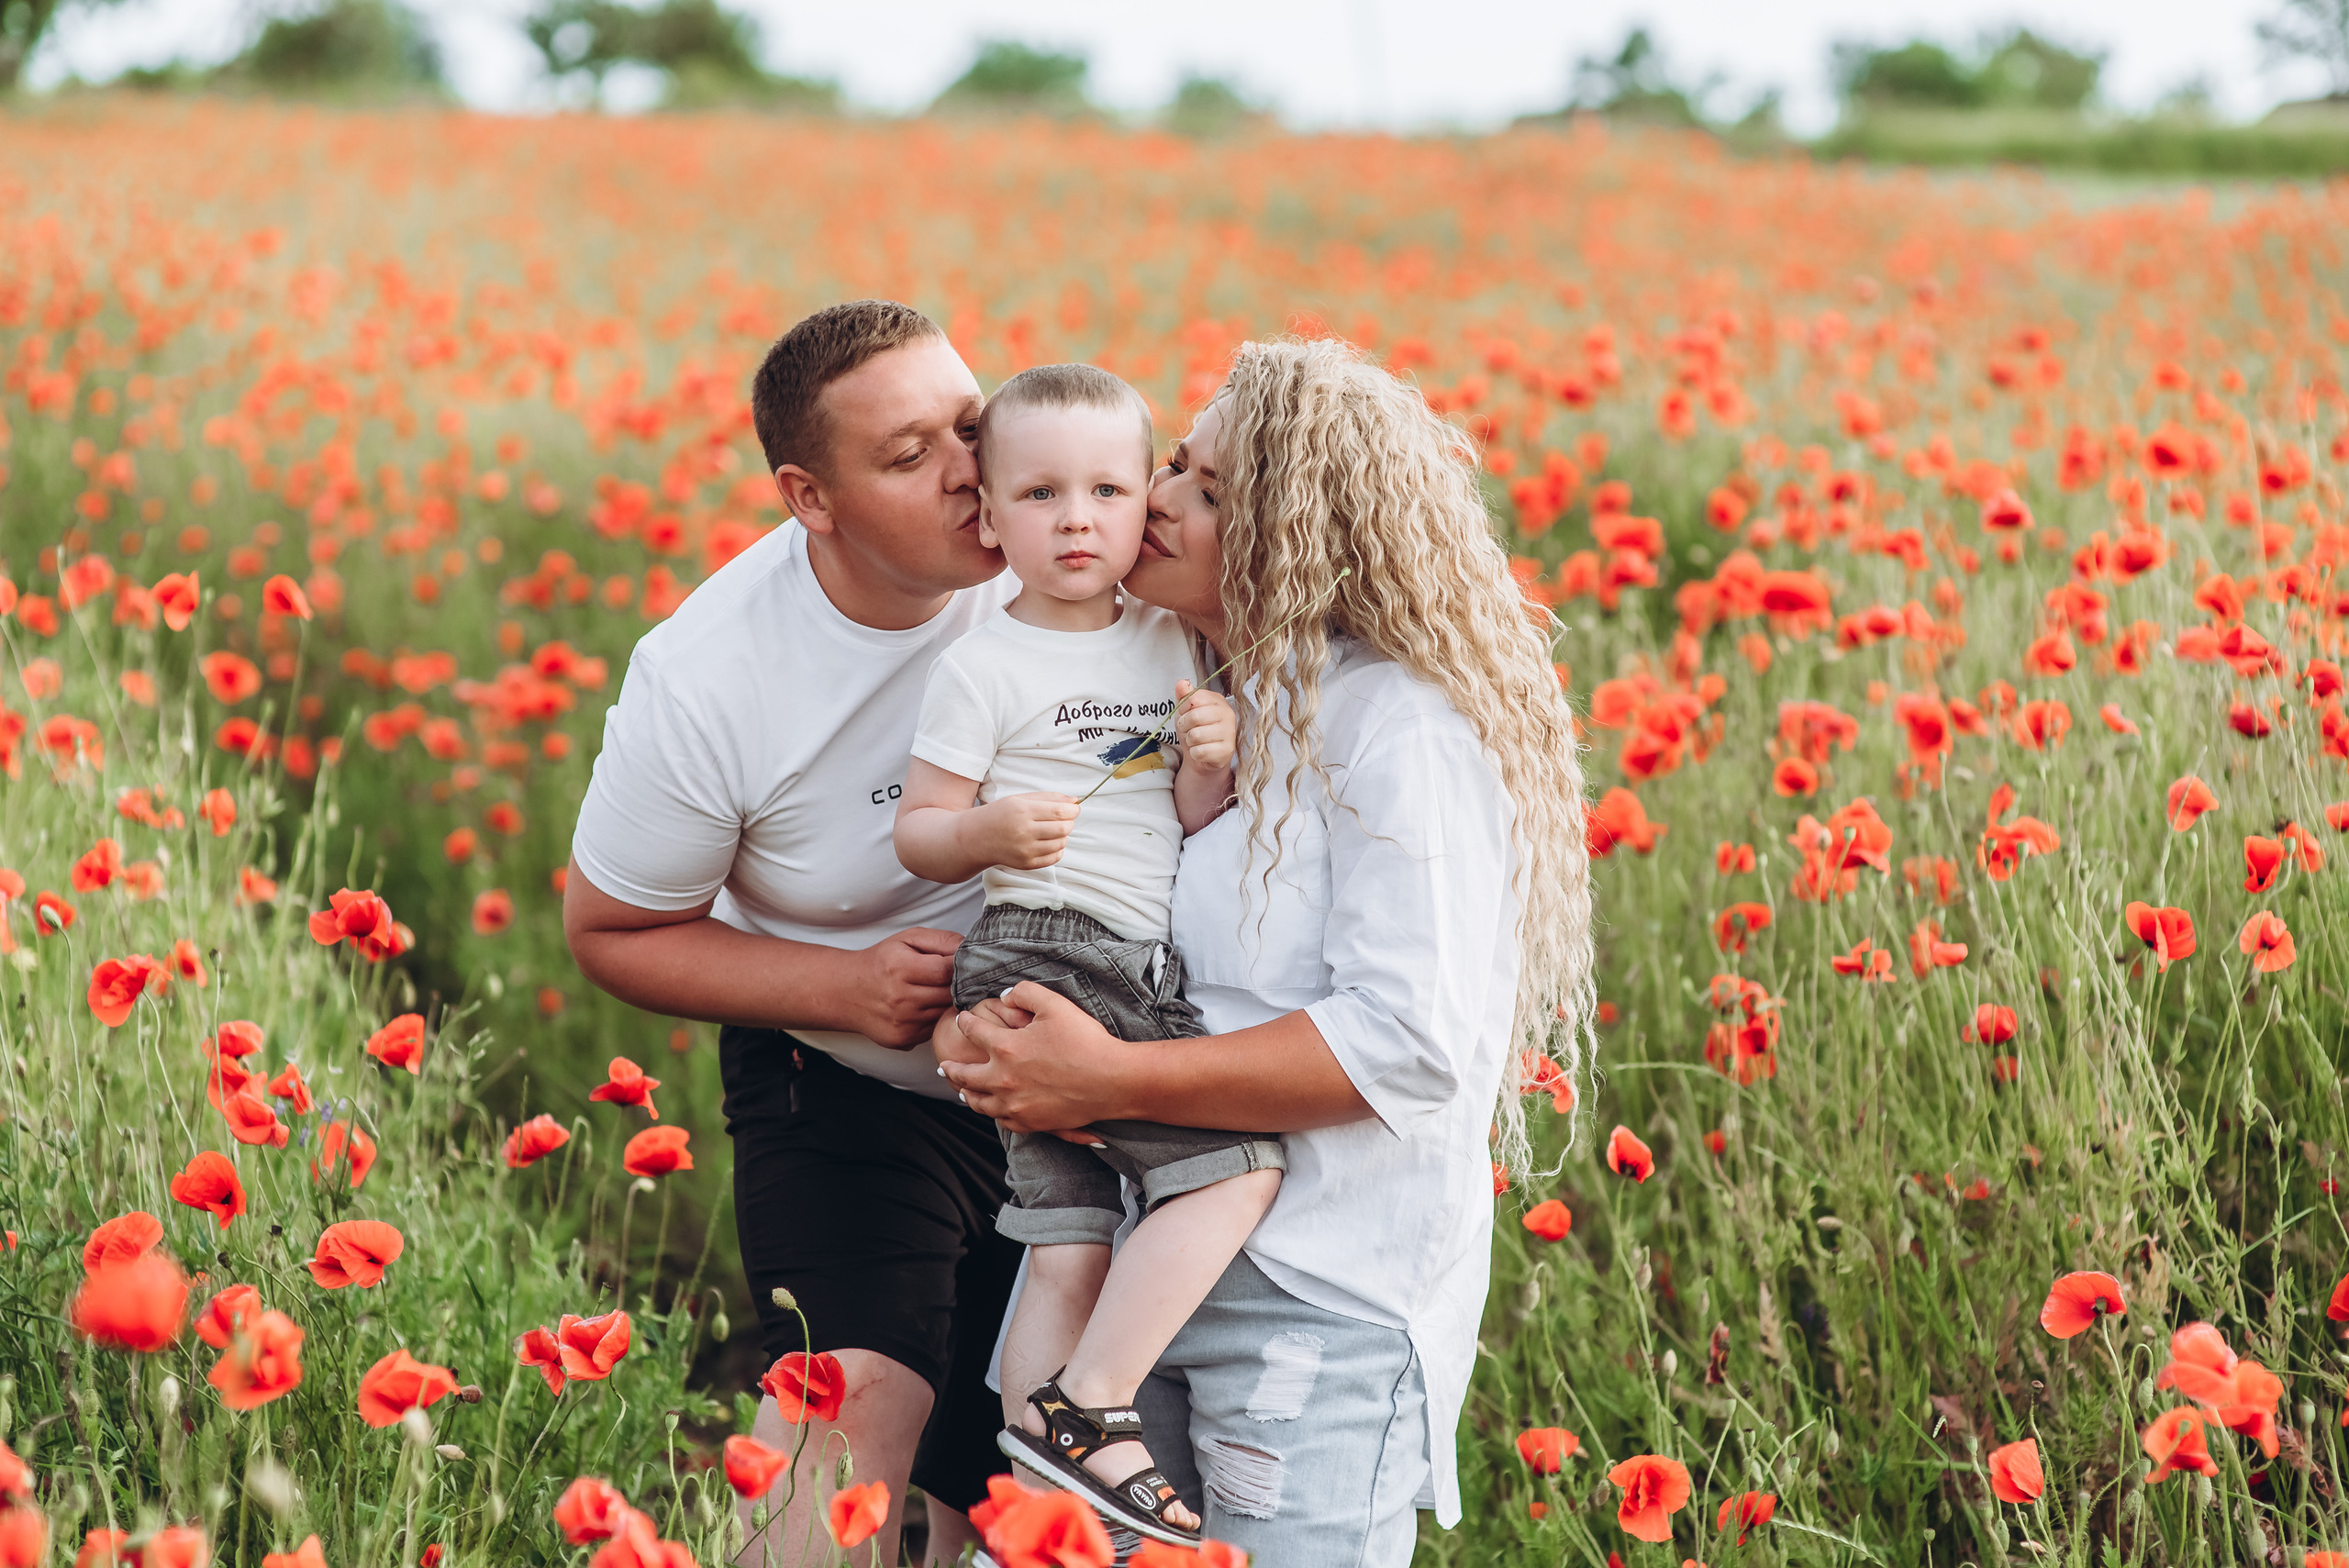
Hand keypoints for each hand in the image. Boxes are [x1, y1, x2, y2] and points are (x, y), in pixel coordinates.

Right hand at [841, 927, 958, 1047]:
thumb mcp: (908, 939)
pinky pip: (934, 1028)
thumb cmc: (882, 962)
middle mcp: (900, 999)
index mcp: (900, 968)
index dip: (960, 966)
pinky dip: (935, 1017)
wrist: (847, 992)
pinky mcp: (904, 1040)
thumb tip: (969, 950)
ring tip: (936, 990)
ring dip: (947, 1003)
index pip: (947, 970)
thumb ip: (941, 940)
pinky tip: (924, 1007)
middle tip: (954, 978)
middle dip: (957, 986)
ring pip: (945, 1013)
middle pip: (949, 995)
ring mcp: (903, 1023)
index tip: (962, 963)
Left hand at [940, 981, 1129, 1132]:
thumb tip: (1004, 996)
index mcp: (1005, 1048)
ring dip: (967, 1094)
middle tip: (943, 1065)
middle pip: (966, 1075)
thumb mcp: (1055, 1004)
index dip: (966, 1022)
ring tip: (961, 1091)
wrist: (1112, 1081)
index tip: (962, 1018)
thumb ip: (1024, 993)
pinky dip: (993, 1114)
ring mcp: (1015, 1105)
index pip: (974, 1031)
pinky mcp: (1031, 1122)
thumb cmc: (1086, 1041)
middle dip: (952, 1068)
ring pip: (979, 1103)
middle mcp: (1003, 1080)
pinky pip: (1003, 1121)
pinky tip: (993, 1110)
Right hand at [965, 792, 1076, 870]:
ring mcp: (1025, 850)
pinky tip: (1047, 842)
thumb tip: (1075, 801)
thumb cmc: (1000, 814)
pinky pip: (1055, 857)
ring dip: (1063, 835)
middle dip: (1069, 822)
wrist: (977, 838)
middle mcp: (1024, 832)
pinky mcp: (1027, 864)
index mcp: (1022, 811)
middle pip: (1064, 828)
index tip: (1073, 808)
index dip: (1073, 809)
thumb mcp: (1020, 799)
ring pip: (1061, 843)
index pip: (1060, 811)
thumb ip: (1049, 797)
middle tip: (1063, 818)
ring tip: (1051, 830)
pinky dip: (1057, 848)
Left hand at [1173, 681, 1234, 775]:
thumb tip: (1181, 682)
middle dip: (1185, 726)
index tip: (1186, 715)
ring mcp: (1230, 732)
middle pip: (1194, 717)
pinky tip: (1202, 751)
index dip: (1184, 709)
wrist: (1203, 755)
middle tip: (1189, 730)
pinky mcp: (1227, 751)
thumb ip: (1184, 696)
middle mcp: (1228, 713)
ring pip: (1196, 736)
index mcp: (1218, 700)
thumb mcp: (1186, 710)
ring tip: (1197, 741)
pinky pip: (1200, 752)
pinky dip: (1195, 753)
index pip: (1194, 698)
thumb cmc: (1195, 729)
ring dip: (1190, 741)